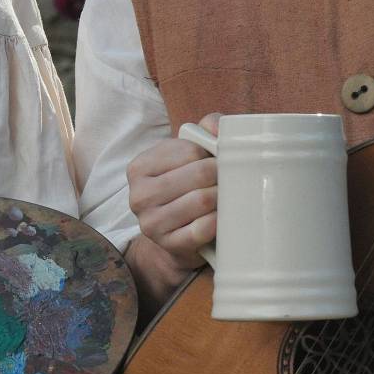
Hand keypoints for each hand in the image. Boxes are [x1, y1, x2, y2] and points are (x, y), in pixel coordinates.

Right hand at [128, 113, 219, 271]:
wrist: (175, 236)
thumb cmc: (186, 188)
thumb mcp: (188, 155)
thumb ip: (205, 130)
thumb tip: (219, 129)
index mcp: (139, 167)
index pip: (189, 150)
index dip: (212, 155)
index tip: (220, 162)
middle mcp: (138, 195)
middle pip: (198, 174)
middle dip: (222, 175)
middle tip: (234, 179)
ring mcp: (151, 222)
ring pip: (202, 200)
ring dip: (224, 197)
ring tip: (231, 196)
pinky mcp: (168, 244)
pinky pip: (202, 229)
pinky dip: (218, 222)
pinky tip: (223, 218)